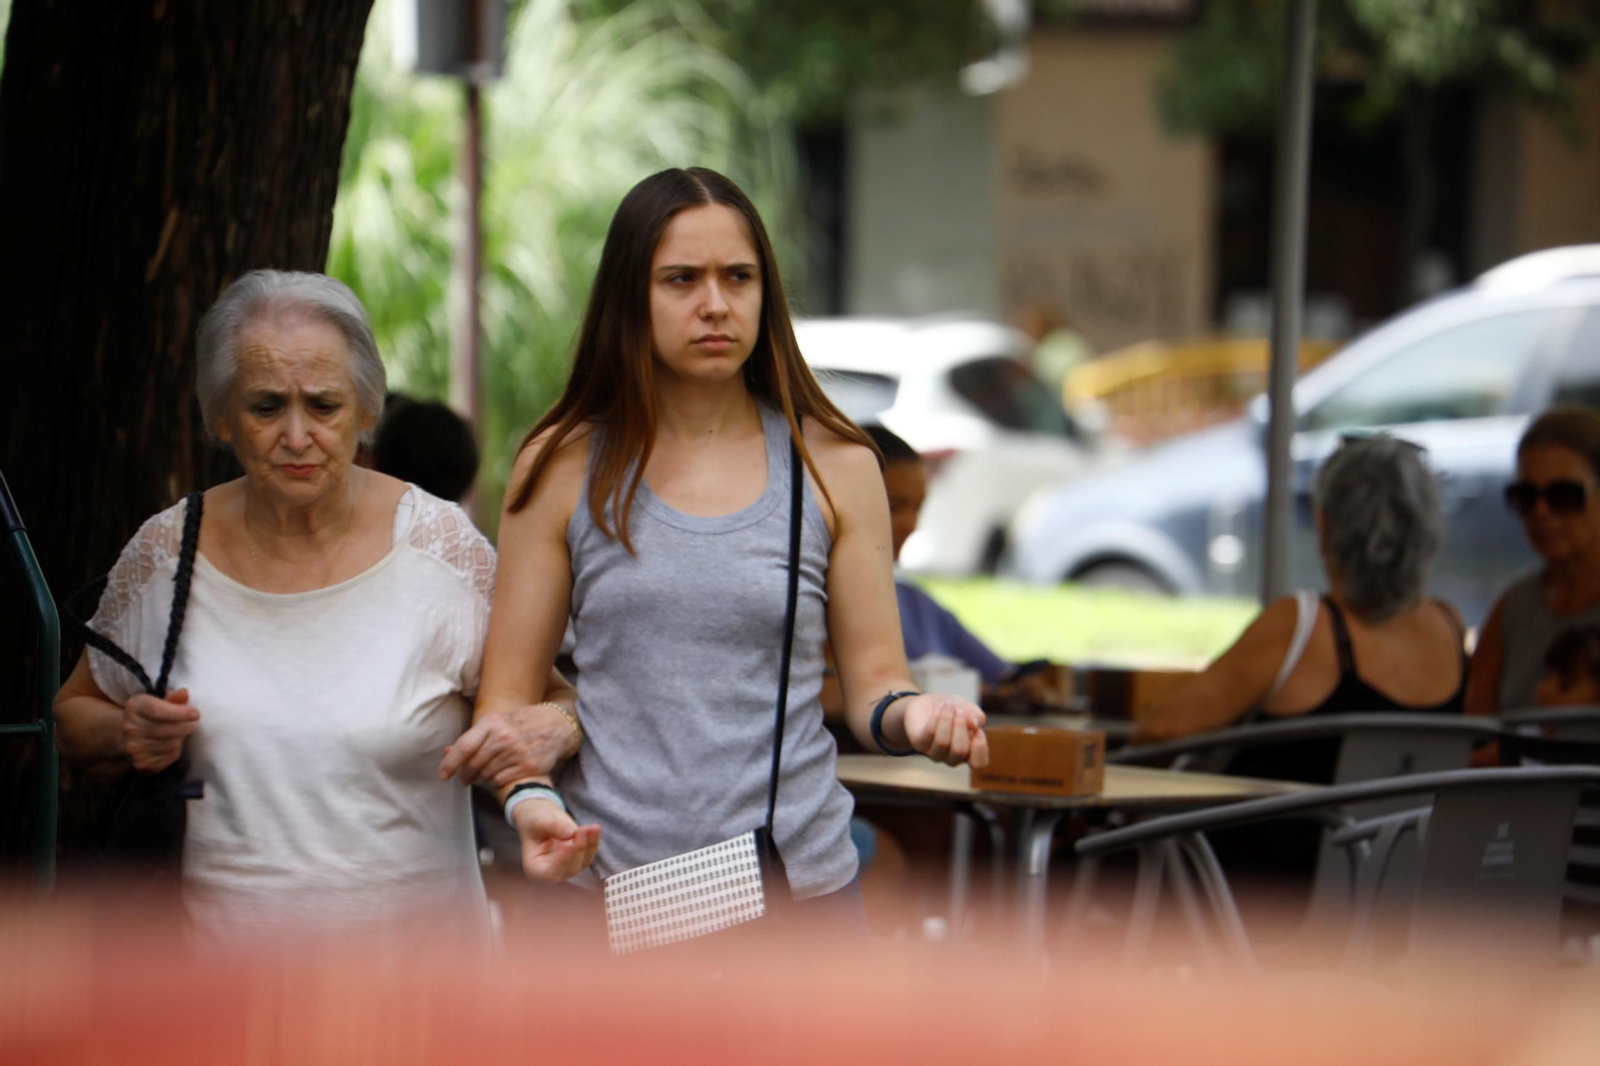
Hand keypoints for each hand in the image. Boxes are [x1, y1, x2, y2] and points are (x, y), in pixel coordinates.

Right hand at [121, 688, 198, 772]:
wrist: (126, 737)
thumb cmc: (149, 715)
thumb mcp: (157, 700)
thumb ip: (172, 698)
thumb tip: (184, 693)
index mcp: (134, 707)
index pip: (158, 711)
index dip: (179, 713)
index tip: (195, 714)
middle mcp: (130, 728)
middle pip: (167, 729)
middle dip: (187, 726)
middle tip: (194, 723)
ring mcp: (134, 748)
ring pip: (171, 744)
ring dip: (181, 738)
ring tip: (179, 733)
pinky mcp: (141, 763)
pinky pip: (169, 757)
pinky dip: (175, 750)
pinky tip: (170, 744)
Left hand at [439, 704, 576, 787]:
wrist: (557, 725)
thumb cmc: (522, 722)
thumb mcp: (497, 722)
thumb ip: (472, 738)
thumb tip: (446, 751)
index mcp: (492, 723)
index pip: (464, 746)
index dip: (450, 763)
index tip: (443, 775)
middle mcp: (503, 737)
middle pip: (473, 764)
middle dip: (466, 775)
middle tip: (465, 778)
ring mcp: (516, 752)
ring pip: (486, 775)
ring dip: (480, 779)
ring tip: (482, 777)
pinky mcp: (527, 766)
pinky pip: (501, 781)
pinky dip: (495, 783)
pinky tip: (497, 778)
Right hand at [511, 799, 601, 882]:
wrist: (542, 818)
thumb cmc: (535, 822)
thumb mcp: (539, 821)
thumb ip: (552, 827)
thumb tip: (570, 833)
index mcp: (535, 868)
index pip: (550, 873)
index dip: (561, 861)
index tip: (568, 844)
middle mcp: (552, 872)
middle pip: (570, 869)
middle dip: (578, 850)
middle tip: (581, 830)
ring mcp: (567, 867)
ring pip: (583, 862)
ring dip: (589, 845)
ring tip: (591, 827)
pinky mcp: (579, 859)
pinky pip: (590, 853)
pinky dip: (594, 841)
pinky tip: (595, 828)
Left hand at [901, 693, 988, 767]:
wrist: (928, 704)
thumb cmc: (953, 710)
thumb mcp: (969, 709)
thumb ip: (976, 716)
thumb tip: (974, 723)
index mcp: (968, 753)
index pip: (978, 763)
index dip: (980, 747)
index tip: (978, 730)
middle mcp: (951, 758)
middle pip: (960, 751)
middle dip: (961, 726)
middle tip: (960, 710)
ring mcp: (934, 753)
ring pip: (942, 742)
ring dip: (947, 719)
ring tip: (948, 704)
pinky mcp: (919, 744)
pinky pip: (929, 733)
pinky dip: (936, 717)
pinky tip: (939, 707)